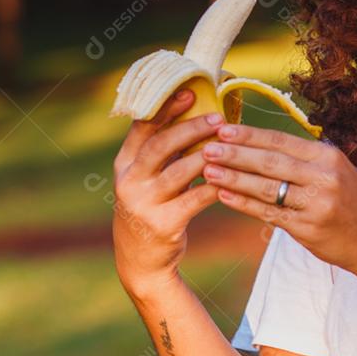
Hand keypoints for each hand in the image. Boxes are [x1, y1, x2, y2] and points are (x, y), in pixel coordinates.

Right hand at [111, 89, 222, 296]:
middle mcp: (128, 181)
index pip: (142, 128)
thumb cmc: (152, 208)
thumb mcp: (146, 179)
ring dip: (207, 155)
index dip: (165, 109)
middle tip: (218, 118)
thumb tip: (195, 115)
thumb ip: (163, 153)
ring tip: (229, 144)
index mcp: (124, 164)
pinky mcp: (163, 224)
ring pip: (179, 172)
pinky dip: (214, 185)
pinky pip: (195, 199)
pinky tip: (231, 177)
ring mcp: (143, 204)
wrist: (141, 261)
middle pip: (160, 146)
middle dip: (190, 128)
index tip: (189, 93)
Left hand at [200, 123, 356, 276]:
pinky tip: (224, 195)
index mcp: (328, 157)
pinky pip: (268, 213)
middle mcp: (323, 177)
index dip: (250, 135)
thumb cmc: (352, 203)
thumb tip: (258, 144)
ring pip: (266, 188)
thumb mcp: (336, 171)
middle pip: (270, 162)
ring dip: (234, 178)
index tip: (222, 129)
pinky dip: (244, 203)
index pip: (281, 141)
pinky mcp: (308, 229)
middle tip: (207, 147)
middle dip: (235, 154)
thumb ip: (304, 159)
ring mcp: (316, 204)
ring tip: (208, 170)